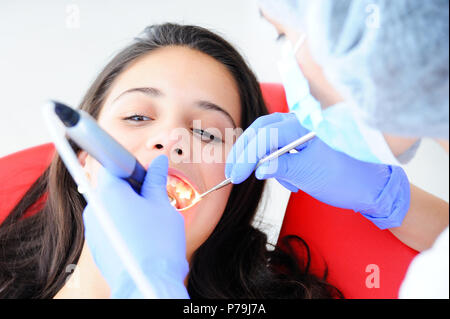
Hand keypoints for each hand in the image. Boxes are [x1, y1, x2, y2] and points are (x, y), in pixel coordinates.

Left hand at [83, 155, 188, 297]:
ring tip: (149, 223)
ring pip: (111, 207)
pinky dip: (123, 225)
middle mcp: (95, 208)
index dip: (134, 169)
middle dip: (133, 189)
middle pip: (113, 187)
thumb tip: (158, 162)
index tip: (148, 176)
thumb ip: (157, 180)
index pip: (115, 166)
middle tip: (154, 199)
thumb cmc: (158, 245)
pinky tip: (141, 237)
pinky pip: (109, 226)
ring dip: (128, 208)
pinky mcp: (96, 246)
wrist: (148, 284)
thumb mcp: (162, 205)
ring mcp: (93, 229)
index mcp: (109, 192)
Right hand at [225, 112, 409, 228]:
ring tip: (261, 177)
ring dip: (260, 157)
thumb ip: (281, 167)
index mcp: (304, 126)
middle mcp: (301, 123)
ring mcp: (303, 132)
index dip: (246, 156)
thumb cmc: (347, 178)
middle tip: (233, 172)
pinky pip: (282, 148)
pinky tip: (287, 180)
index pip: (265, 136)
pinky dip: (277, 163)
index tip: (236, 175)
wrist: (373, 186)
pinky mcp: (305, 143)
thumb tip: (259, 167)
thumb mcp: (310, 175)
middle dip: (246, 152)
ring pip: (270, 139)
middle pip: (263, 131)